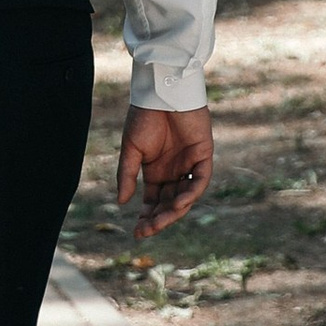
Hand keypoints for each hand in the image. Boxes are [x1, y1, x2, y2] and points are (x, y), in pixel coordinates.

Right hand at [118, 103, 213, 241]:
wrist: (161, 93)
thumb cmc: (144, 117)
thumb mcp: (131, 150)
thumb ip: (127, 175)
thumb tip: (122, 202)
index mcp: (156, 172)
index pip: (153, 202)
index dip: (146, 217)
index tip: (137, 232)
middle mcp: (174, 173)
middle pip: (169, 204)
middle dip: (159, 219)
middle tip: (147, 231)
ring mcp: (189, 165)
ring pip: (185, 197)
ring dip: (174, 211)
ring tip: (160, 221)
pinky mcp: (203, 155)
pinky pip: (200, 180)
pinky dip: (192, 193)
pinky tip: (179, 203)